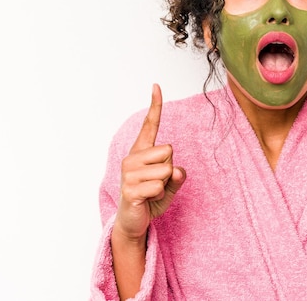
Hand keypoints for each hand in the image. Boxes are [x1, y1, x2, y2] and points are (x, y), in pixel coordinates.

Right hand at [114, 84, 185, 241]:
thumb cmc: (151, 198)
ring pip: (167, 169)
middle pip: (169, 150)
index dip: (155, 106)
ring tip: (152, 192)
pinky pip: (159, 187)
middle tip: (156, 183)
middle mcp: (132, 158)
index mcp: (141, 152)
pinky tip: (148, 201)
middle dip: (169, 169)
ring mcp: (129, 174)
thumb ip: (177, 176)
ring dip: (165, 185)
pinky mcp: (130, 190)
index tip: (156, 86)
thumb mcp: (170, 185)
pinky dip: (160, 196)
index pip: (150, 125)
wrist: (134, 221)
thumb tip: (177, 170)